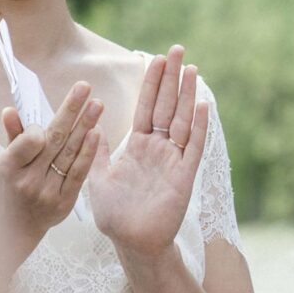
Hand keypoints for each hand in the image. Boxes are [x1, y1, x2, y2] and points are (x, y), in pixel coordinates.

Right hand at [0, 81, 101, 258]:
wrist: (13, 230)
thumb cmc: (8, 189)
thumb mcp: (2, 163)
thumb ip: (12, 136)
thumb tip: (11, 110)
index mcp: (8, 168)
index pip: (30, 141)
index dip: (41, 126)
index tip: (48, 116)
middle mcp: (28, 181)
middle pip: (54, 140)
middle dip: (71, 111)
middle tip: (85, 88)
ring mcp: (47, 193)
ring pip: (69, 154)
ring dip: (85, 126)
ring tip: (97, 104)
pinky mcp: (64, 203)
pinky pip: (78, 173)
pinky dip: (88, 152)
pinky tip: (96, 133)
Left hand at [86, 47, 209, 258]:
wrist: (131, 243)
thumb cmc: (115, 215)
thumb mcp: (97, 178)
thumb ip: (97, 152)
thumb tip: (90, 126)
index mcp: (138, 147)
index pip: (146, 107)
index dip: (152, 83)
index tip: (156, 58)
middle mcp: (158, 149)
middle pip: (166, 106)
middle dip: (171, 78)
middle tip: (178, 49)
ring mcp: (173, 161)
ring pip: (182, 120)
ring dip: (186, 95)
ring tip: (191, 69)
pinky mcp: (184, 176)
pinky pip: (193, 147)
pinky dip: (198, 126)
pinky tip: (202, 105)